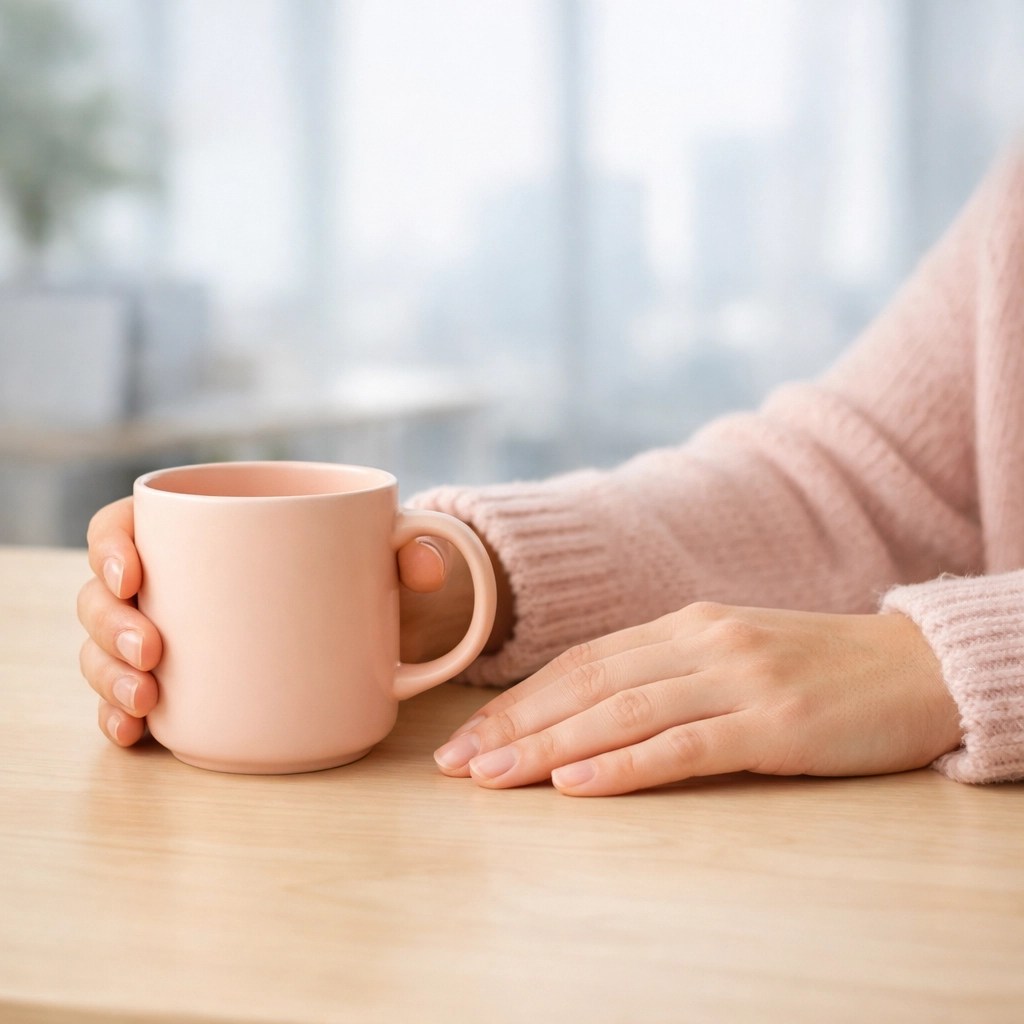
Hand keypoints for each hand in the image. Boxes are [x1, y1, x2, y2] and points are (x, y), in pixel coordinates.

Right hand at [78, 497, 513, 746]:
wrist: (366, 622)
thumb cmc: (353, 570)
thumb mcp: (379, 555)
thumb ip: (406, 551)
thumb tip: (428, 566)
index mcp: (198, 536)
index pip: (124, 527)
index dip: (109, 546)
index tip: (132, 573)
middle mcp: (170, 587)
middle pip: (103, 596)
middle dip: (110, 625)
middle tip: (154, 649)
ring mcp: (166, 640)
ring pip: (105, 651)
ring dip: (109, 677)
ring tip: (146, 700)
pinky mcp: (178, 687)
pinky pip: (128, 702)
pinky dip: (120, 718)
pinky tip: (134, 733)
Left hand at [433, 602, 963, 795]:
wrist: (915, 667)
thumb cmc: (817, 667)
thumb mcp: (733, 654)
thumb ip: (669, 671)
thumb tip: (591, 709)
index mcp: (686, 625)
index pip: (583, 662)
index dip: (520, 698)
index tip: (470, 733)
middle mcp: (701, 642)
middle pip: (586, 684)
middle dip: (513, 724)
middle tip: (456, 762)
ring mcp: (737, 679)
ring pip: (621, 712)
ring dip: (548, 746)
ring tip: (492, 776)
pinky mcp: (773, 723)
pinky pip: (683, 746)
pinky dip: (623, 765)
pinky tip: (576, 784)